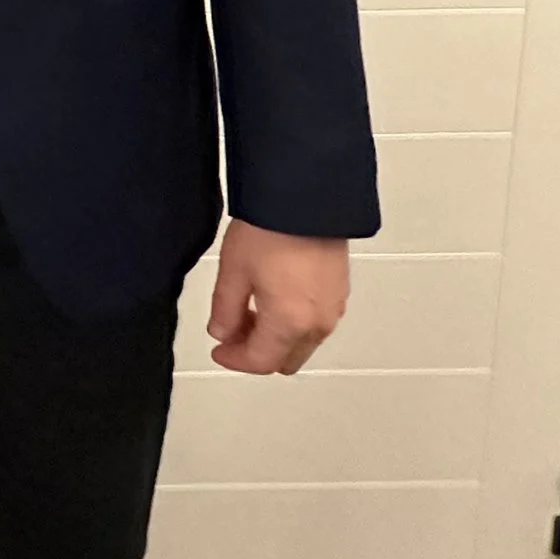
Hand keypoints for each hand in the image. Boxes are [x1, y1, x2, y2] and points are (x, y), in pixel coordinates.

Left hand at [207, 220, 348, 374]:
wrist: (307, 197)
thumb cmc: (273, 228)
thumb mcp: (234, 271)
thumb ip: (225, 310)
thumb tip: (222, 331)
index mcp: (290, 323)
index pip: (260, 361)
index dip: (234, 360)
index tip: (219, 349)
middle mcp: (318, 323)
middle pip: (286, 359)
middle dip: (257, 352)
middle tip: (233, 330)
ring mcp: (334, 307)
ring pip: (303, 343)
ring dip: (276, 337)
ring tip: (250, 309)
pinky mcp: (340, 291)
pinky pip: (316, 322)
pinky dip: (294, 322)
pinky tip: (274, 297)